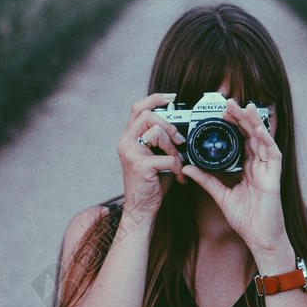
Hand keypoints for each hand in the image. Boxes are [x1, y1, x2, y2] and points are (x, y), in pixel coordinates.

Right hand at [117, 92, 187, 219]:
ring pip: (157, 131)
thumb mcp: (154, 156)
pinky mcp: (140, 166)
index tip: (172, 97)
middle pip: (147, 115)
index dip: (155, 98)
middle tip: (179, 139)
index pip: (138, 108)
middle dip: (169, 125)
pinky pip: (167, 156)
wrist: (141, 210)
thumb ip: (161, 141)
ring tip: (177, 160)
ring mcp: (130, 153)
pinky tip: (179, 176)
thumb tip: (180, 128)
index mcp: (128, 138)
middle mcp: (125, 142)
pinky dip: (178, 166)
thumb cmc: (151, 184)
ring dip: (174, 147)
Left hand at [181, 99, 287, 253]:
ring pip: (262, 138)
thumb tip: (187, 168)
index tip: (220, 112)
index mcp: (248, 167)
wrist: (260, 238)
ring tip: (244, 106)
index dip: (232, 124)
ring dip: (253, 121)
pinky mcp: (275, 175)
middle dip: (241, 117)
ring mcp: (268, 169)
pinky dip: (266, 138)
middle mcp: (259, 164)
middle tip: (228, 102)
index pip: (241, 139)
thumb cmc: (246, 219)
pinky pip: (272, 152)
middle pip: (251, 134)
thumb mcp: (220, 195)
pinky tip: (258, 127)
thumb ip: (206, 179)